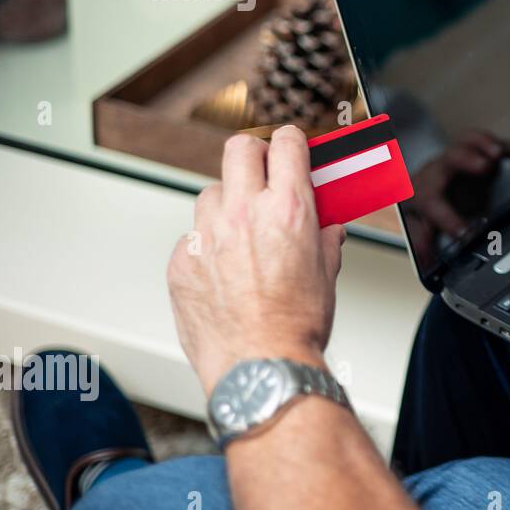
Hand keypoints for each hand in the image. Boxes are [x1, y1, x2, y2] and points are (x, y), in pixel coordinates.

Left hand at [167, 126, 344, 394]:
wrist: (260, 368)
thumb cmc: (296, 327)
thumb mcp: (327, 273)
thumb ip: (325, 238)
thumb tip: (327, 226)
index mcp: (289, 210)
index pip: (286, 143)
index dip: (292, 141)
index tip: (293, 147)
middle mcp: (245, 214)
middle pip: (240, 149)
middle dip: (255, 155)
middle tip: (264, 172)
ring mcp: (207, 236)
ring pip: (212, 193)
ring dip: (229, 202)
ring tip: (243, 231)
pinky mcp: (182, 262)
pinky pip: (193, 237)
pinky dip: (208, 246)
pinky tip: (225, 270)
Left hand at [407, 129, 509, 238]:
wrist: (421, 185)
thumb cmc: (423, 207)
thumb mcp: (419, 227)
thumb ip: (423, 241)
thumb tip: (425, 260)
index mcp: (425, 194)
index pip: (433, 204)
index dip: (449, 218)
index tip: (466, 233)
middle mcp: (438, 171)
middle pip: (449, 160)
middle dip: (466, 159)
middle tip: (485, 166)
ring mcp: (455, 159)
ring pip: (465, 144)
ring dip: (482, 145)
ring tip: (498, 153)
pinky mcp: (471, 153)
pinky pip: (481, 142)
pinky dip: (498, 144)